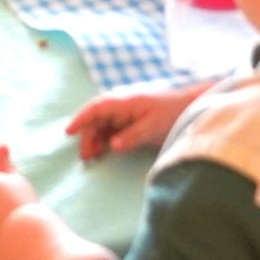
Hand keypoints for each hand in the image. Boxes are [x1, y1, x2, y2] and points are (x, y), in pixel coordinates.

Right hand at [65, 83, 206, 159]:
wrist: (190, 107)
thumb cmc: (172, 113)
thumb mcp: (153, 127)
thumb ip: (132, 136)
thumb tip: (111, 146)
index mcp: (124, 101)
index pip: (96, 108)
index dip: (81, 119)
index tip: (69, 132)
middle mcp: (121, 104)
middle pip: (96, 118)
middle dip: (87, 136)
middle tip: (86, 157)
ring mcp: (126, 111)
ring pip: (102, 124)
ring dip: (95, 138)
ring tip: (93, 156)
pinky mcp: (131, 119)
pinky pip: (112, 128)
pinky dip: (105, 139)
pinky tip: (105, 151)